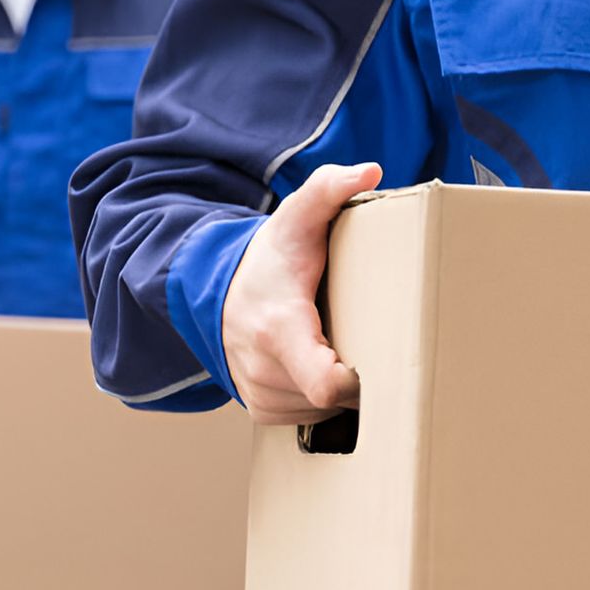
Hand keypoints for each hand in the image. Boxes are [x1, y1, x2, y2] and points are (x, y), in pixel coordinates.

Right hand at [220, 162, 381, 425]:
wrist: (216, 292)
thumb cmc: (269, 259)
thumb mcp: (296, 218)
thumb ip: (328, 190)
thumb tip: (369, 171)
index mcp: (280, 328)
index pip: (326, 384)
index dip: (358, 381)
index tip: (373, 359)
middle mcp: (264, 369)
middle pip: (336, 398)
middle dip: (357, 375)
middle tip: (367, 340)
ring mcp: (260, 394)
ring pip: (324, 411)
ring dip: (339, 388)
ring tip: (337, 348)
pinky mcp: (260, 410)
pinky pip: (307, 417)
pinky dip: (319, 398)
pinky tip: (317, 364)